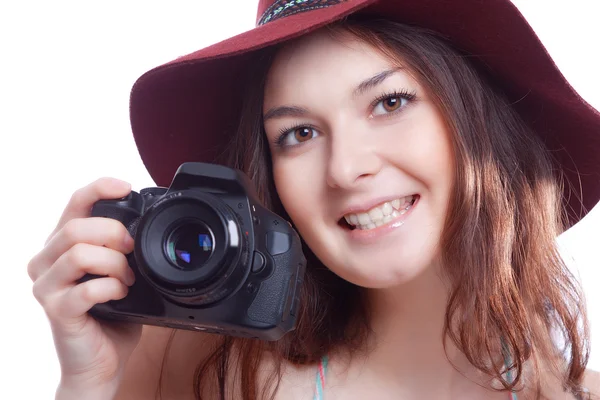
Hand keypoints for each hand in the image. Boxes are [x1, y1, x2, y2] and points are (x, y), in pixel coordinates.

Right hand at [28, 177, 141, 397]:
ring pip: (80, 253)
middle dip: (115, 234)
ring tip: (127, 280)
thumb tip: (144, 223)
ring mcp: (47, 286)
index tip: (126, 187)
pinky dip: (113, 288)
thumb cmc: (112, 314)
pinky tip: (120, 295)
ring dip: (115, 265)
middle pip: (77, 227)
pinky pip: (88, 288)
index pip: (74, 203)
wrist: (102, 360)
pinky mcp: (56, 311)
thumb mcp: (119, 271)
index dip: (99, 188)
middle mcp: (46, 261)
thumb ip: (121, 247)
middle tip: (132, 252)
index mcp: (62, 245)